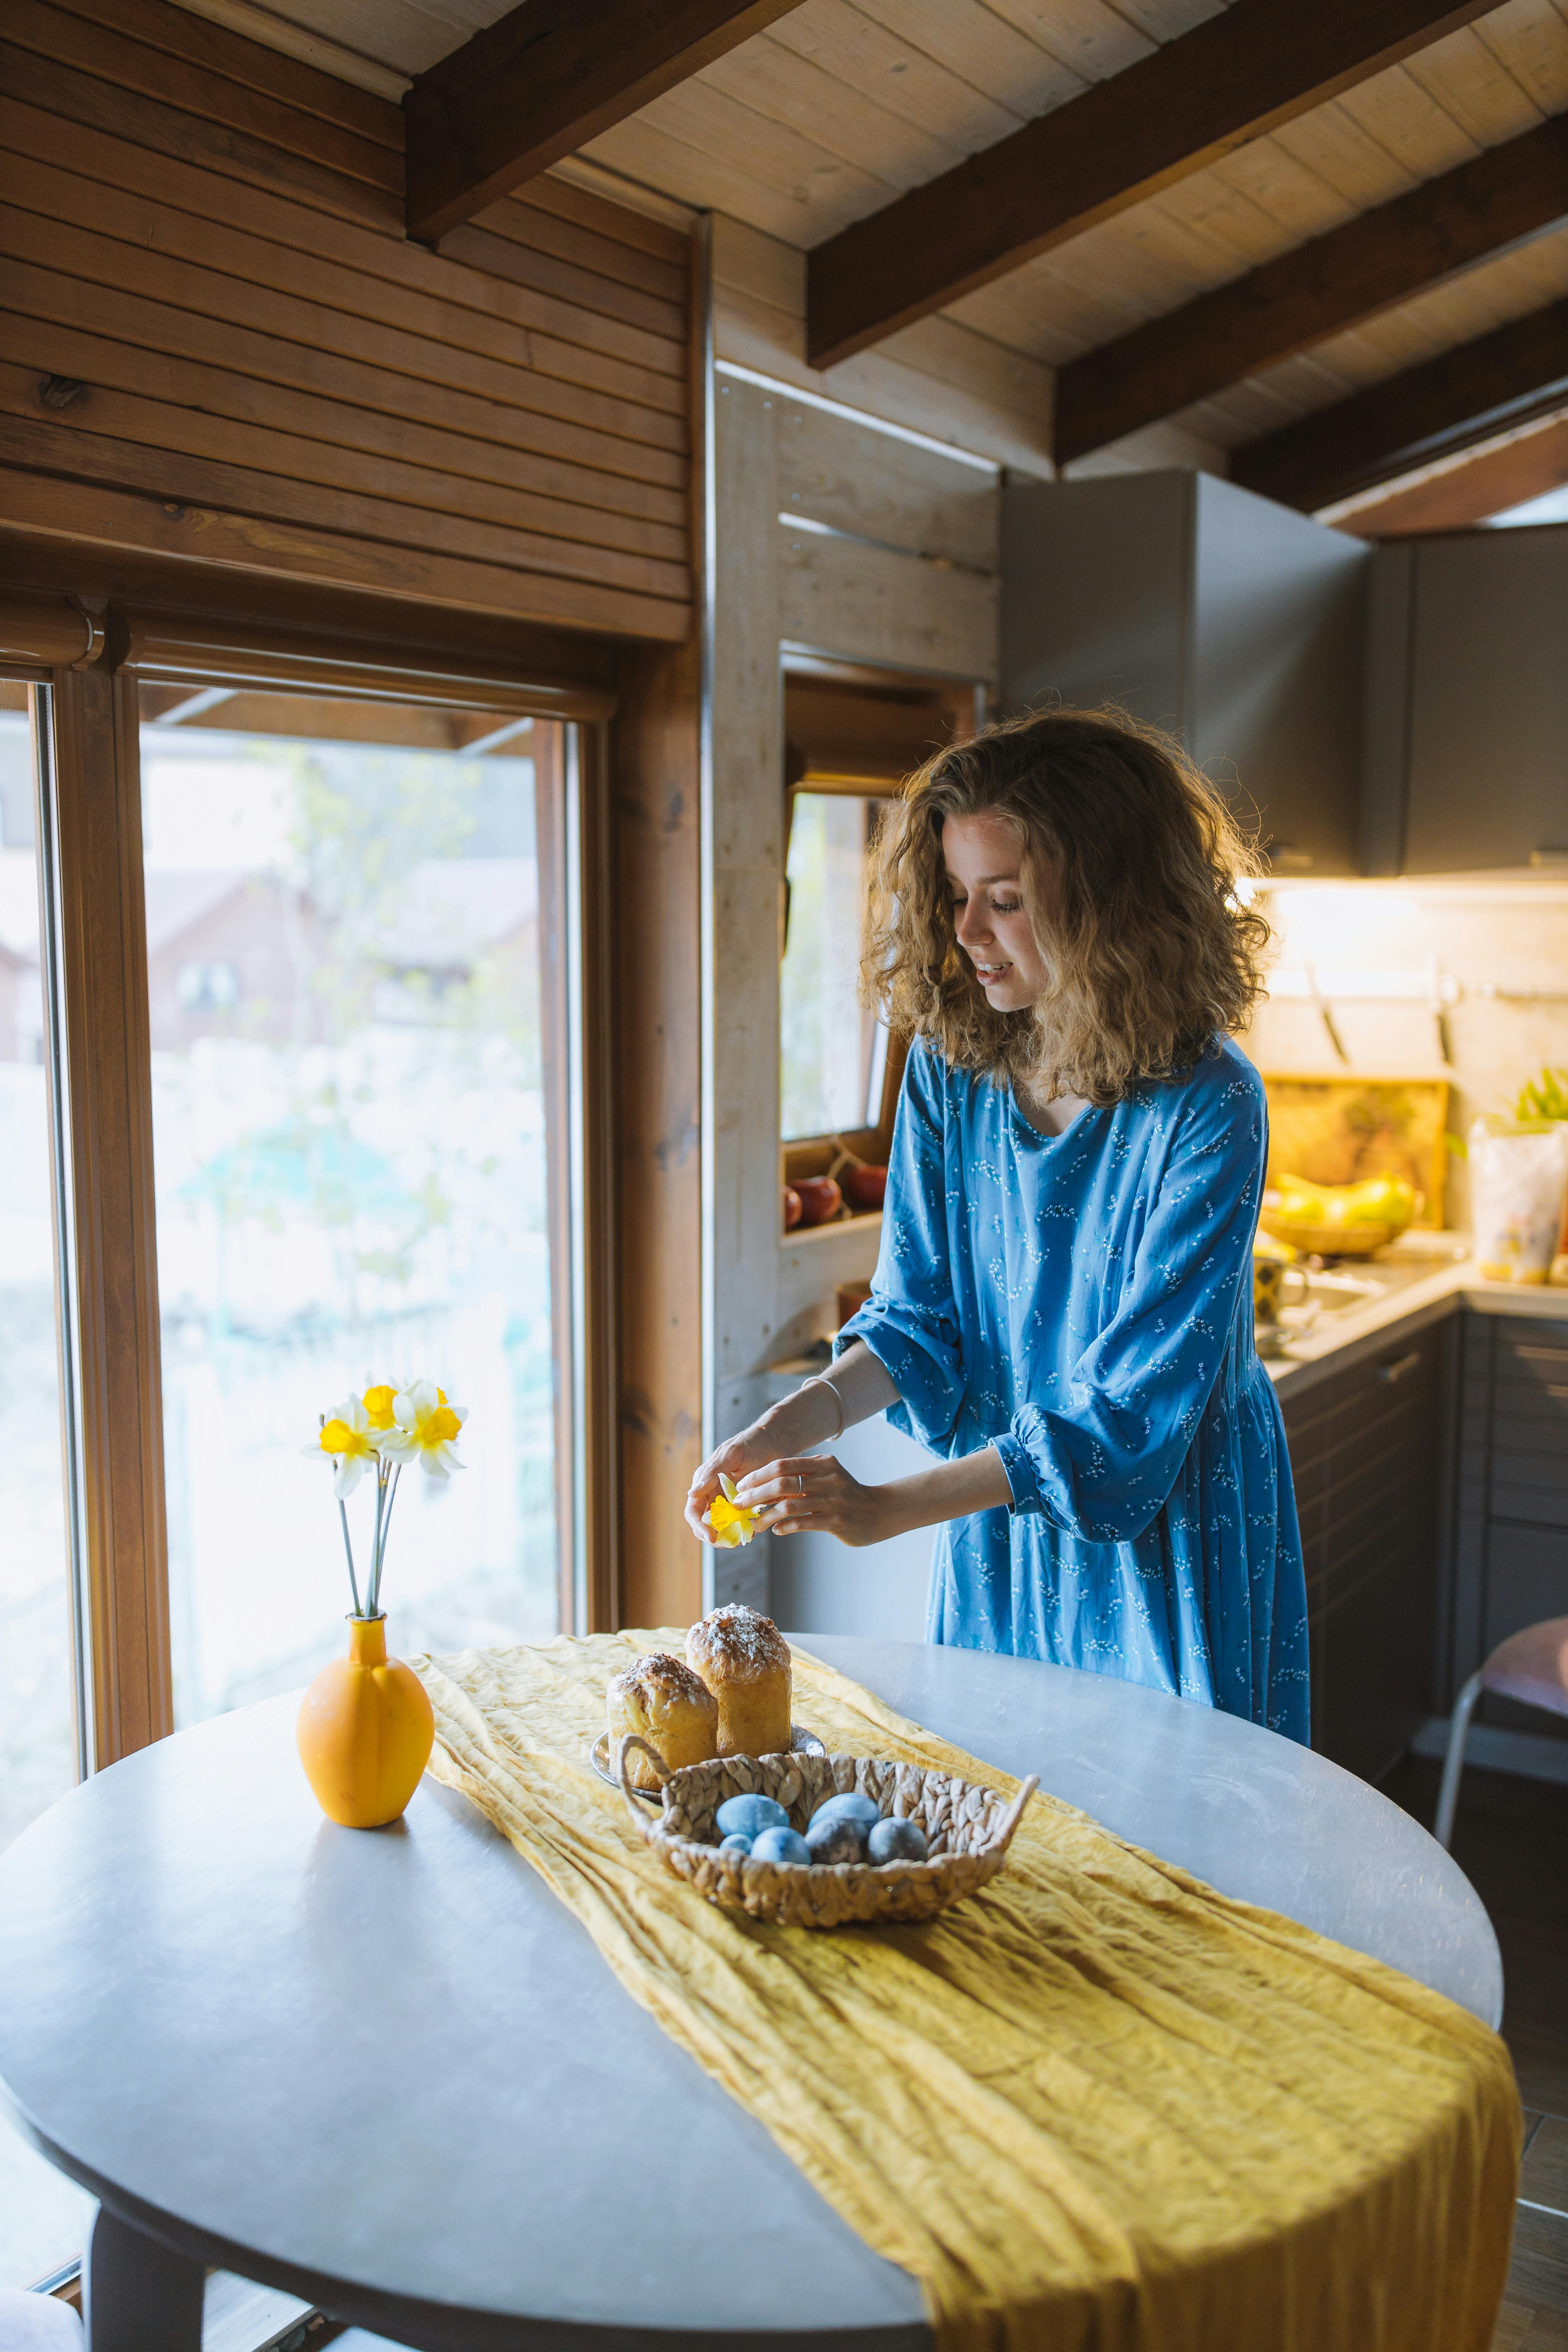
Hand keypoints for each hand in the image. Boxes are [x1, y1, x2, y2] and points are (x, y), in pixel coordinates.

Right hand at [685, 1425, 786, 1545]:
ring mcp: (730, 1500)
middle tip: (730, 1543)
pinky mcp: (746, 1504)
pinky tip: (753, 1531)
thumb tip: (691, 1493)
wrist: (777, 1439)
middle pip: (705, 1524)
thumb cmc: (752, 1442)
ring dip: (729, 1536)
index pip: (693, 1510)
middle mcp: (714, 1493)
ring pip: (722, 1527)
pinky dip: (744, 1530)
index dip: (699, 1526)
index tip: (712, 1537)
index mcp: (705, 1481)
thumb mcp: (732, 1454)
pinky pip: (741, 1523)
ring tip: (742, 1538)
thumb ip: (712, 1474)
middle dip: (714, 1536)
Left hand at [733, 1455, 900, 1548]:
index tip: (742, 1486)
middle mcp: (828, 1478)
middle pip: (781, 1483)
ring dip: (766, 1516)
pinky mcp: (836, 1521)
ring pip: (788, 1505)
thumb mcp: (827, 1477)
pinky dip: (785, 1527)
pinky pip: (802, 1523)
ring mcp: (832, 1499)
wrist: (879, 1512)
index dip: (758, 1475)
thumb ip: (802, 1478)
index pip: (782, 1465)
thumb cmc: (846, 1495)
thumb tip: (764, 1488)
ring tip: (755, 1524)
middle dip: (755, 1495)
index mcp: (823, 1463)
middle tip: (740, 1505)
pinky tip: (777, 1531)